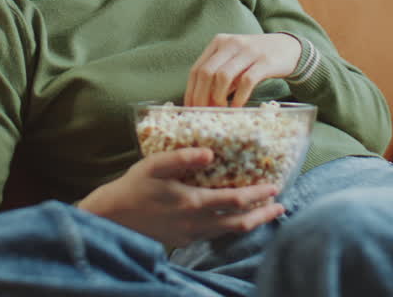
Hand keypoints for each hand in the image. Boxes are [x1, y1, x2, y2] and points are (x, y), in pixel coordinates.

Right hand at [77, 148, 283, 246]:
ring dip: (249, 222)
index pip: (235, 201)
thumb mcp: (155, 165)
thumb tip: (210, 152)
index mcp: (193, 203)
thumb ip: (183, 157)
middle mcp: (196, 223)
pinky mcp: (183, 240)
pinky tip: (233, 220)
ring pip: (228, 232)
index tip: (274, 187)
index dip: (258, 195)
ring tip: (264, 214)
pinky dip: (230, 227)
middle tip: (280, 207)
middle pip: (239, 223)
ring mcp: (190, 235)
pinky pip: (214, 236)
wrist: (112, 218)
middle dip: (263, 215)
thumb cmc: (133, 187)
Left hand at [184, 33, 301, 106]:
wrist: (289, 48)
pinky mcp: (265, 61)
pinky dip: (239, 97)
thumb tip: (202, 103)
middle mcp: (231, 43)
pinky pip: (247, 81)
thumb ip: (218, 76)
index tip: (190, 109)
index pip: (197, 69)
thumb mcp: (233, 61)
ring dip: (218, 97)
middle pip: (206, 72)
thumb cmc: (256, 59)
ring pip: (223, 76)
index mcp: (219, 42)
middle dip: (201, 96)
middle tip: (203, 113)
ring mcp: (248, 51)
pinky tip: (237, 107)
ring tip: (221, 109)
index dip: (191, 91)